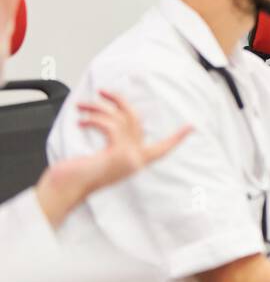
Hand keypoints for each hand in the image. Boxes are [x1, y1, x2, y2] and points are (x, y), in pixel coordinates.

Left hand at [35, 90, 191, 228]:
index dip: (177, 137)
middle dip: (119, 100)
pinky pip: (111, 125)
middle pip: (135, 120)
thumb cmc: (76, 176)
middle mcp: (136, 160)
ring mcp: (129, 158)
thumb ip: (115, 147)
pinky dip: (94, 119)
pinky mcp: (118, 154)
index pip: (163, 149)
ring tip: (81, 106)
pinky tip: (82, 121)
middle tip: (103, 91)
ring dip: (96, 108)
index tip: (191, 127)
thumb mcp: (102, 160)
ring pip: (119, 118)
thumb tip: (114, 124)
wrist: (66, 190)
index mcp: (136, 163)